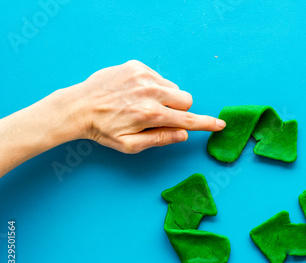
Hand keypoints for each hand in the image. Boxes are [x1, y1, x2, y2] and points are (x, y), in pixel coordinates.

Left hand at [70, 60, 225, 152]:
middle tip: (160, 116)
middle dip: (180, 109)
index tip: (221, 124)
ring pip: (172, 87)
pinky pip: (158, 77)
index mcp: (151, 115)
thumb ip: (160, 139)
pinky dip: (153, 86)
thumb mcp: (130, 145)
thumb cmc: (103, 130)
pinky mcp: (136, 66)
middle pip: (186, 99)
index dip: (206, 124)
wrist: (77, 107)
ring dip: (166, 97)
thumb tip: (183, 134)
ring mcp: (143, 76)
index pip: (188, 119)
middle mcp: (151, 92)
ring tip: (142, 103)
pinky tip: (134, 93)